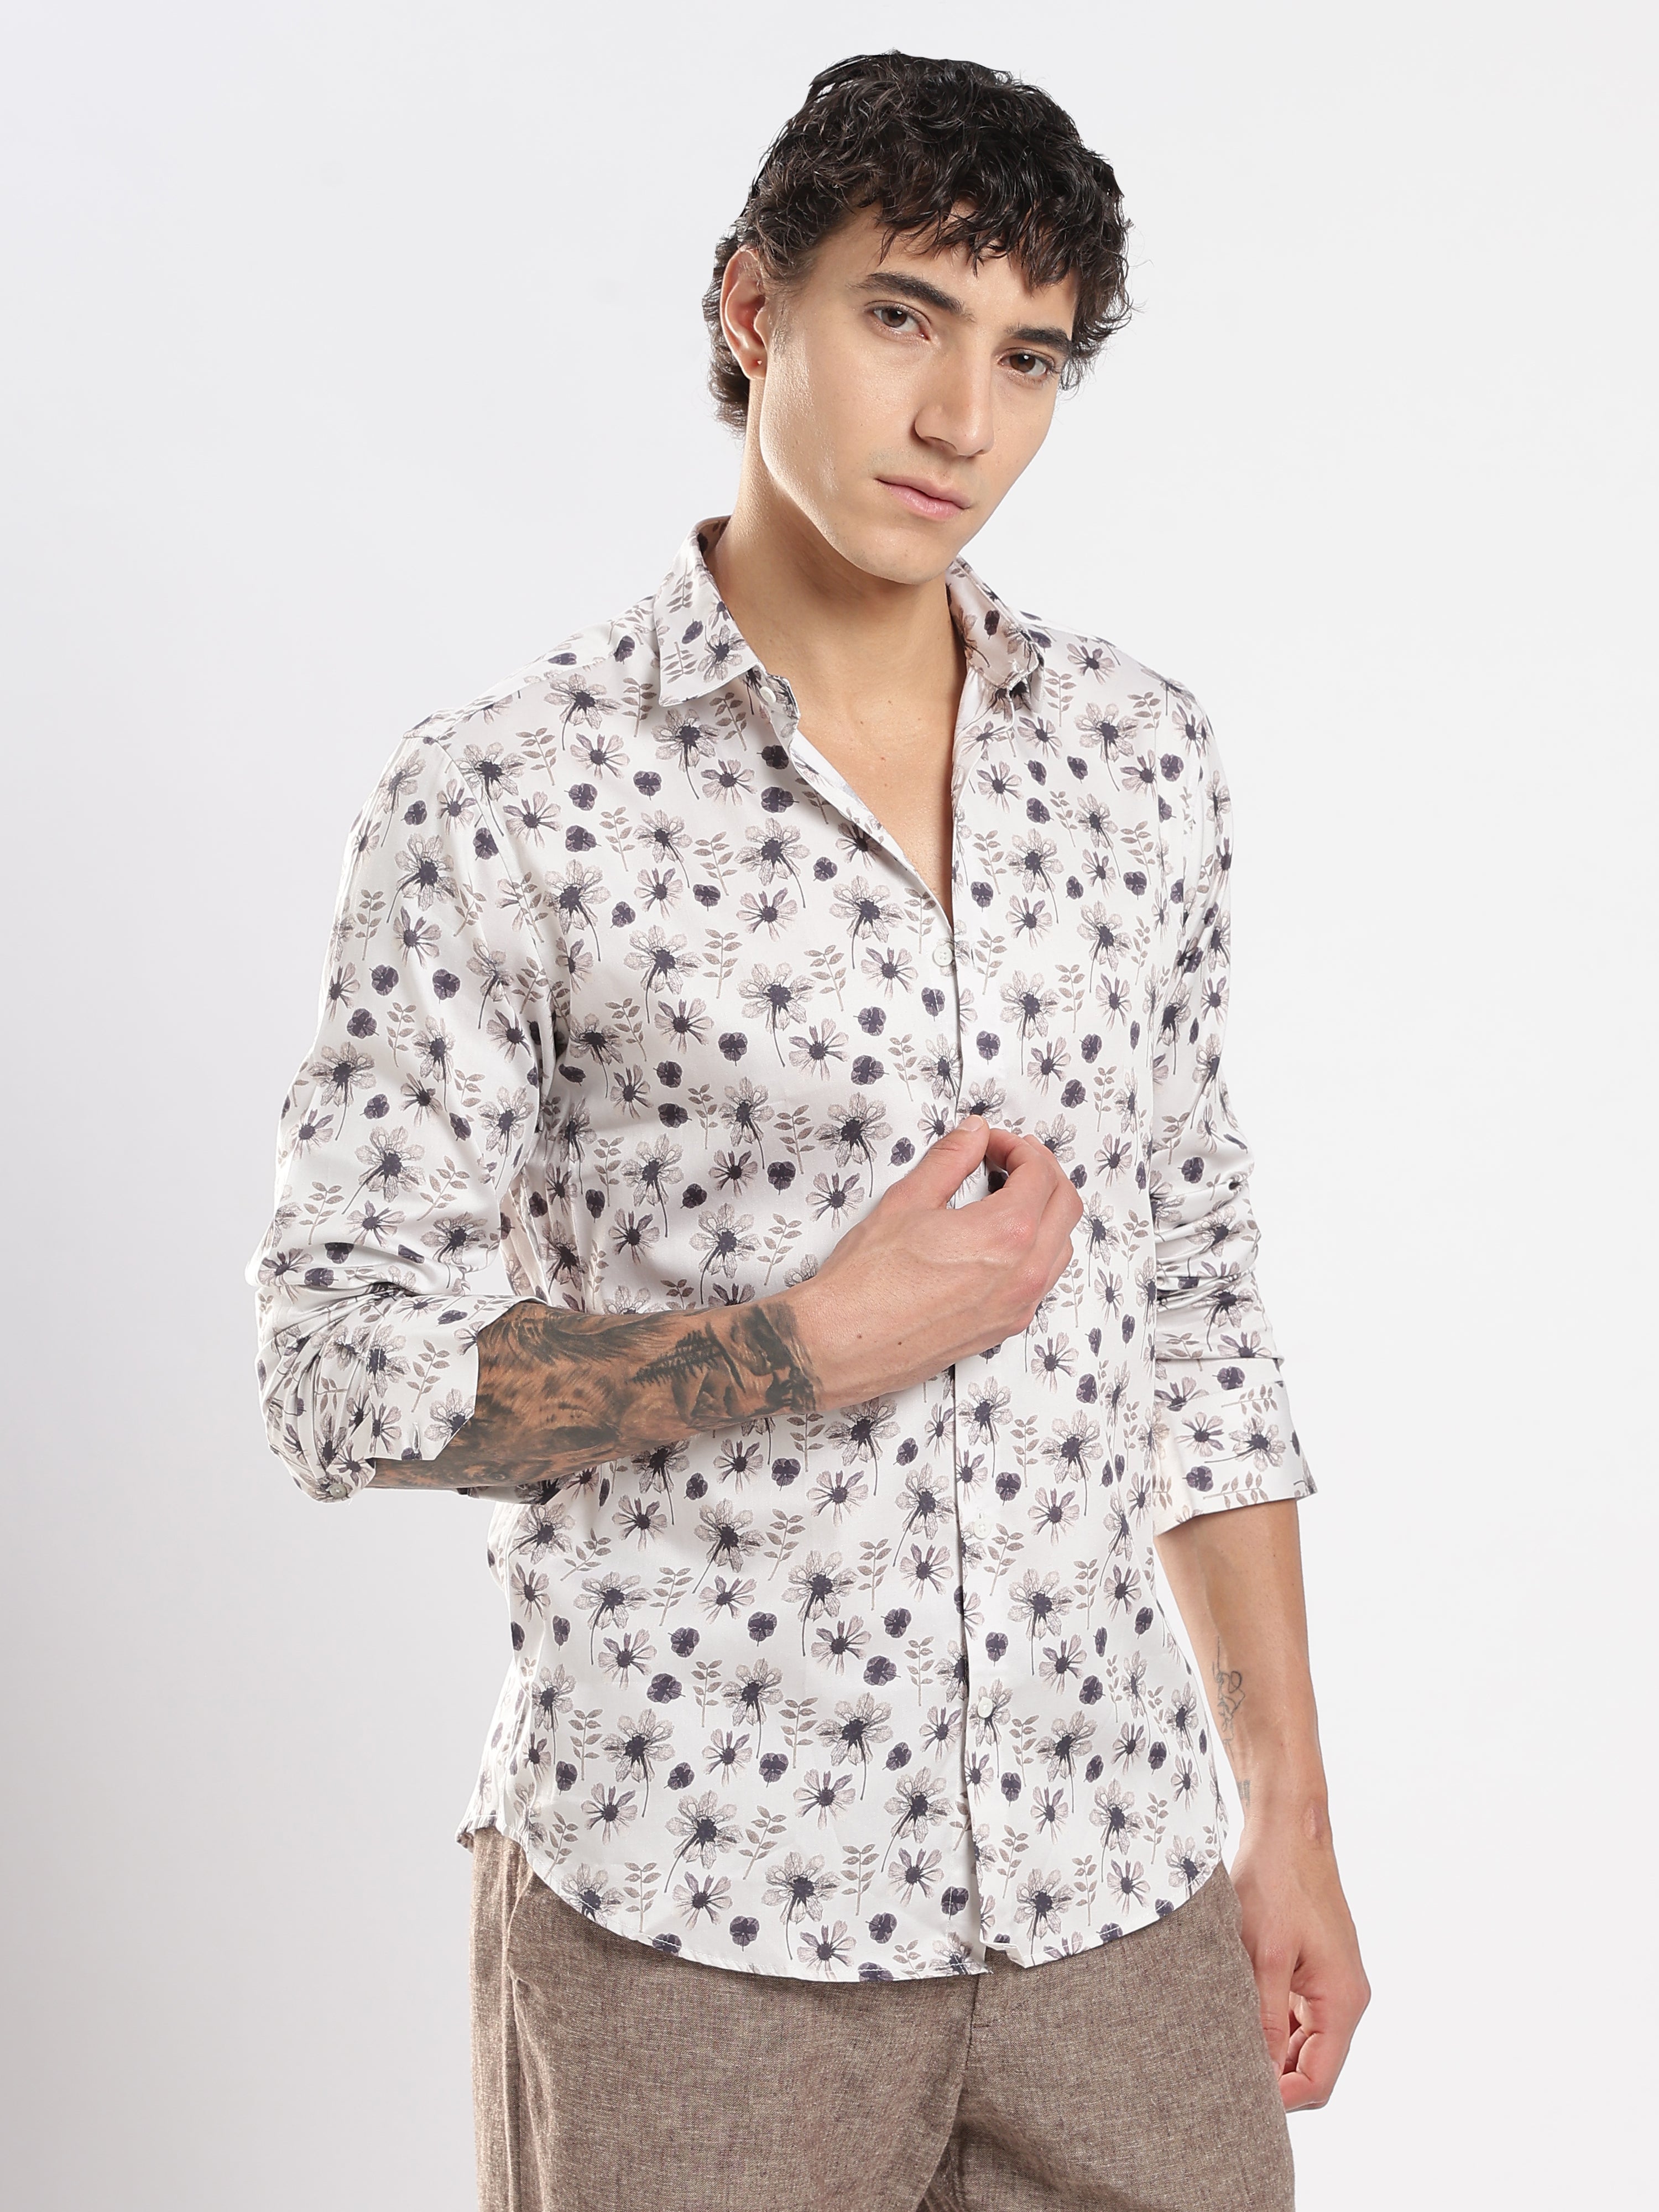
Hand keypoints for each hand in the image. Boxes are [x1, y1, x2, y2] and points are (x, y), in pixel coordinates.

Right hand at [779, 1115, 1083, 1409]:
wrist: (843, 1343)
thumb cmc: (867, 1280)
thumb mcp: (907, 1201)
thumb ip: (950, 1159)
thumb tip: (973, 1133)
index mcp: (1005, 1234)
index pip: (1039, 1174)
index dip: (1017, 1147)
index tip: (992, 1142)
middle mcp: (1023, 1273)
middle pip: (1066, 1206)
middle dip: (1043, 1173)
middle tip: (1010, 1159)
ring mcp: (1018, 1305)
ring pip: (1061, 1246)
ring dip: (1046, 1212)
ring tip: (1008, 1196)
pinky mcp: (1005, 1327)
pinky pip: (1042, 1280)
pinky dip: (1036, 1249)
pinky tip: (1002, 1240)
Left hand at [1230, 1808, 1370, 2110]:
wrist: (1287, 1830)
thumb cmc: (1275, 1883)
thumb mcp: (1262, 1955)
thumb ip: (1265, 2019)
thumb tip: (1258, 2075)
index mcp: (1342, 2001)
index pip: (1318, 2080)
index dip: (1280, 2097)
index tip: (1238, 2097)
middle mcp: (1345, 1999)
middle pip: (1314, 2068)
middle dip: (1275, 2078)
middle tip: (1224, 2074)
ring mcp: (1332, 1985)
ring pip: (1304, 2044)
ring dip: (1271, 2049)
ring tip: (1226, 2041)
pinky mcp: (1316, 1971)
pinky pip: (1298, 2016)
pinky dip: (1273, 2024)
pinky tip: (1239, 2013)